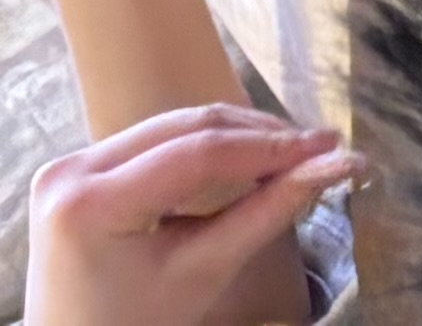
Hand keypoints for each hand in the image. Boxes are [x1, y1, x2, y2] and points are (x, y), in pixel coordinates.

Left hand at [20, 112, 350, 325]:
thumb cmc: (133, 325)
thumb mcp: (203, 272)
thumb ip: (269, 211)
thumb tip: (342, 163)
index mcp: (88, 205)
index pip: (198, 153)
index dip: (271, 146)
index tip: (331, 145)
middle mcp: (69, 171)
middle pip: (184, 129)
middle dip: (258, 135)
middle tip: (319, 148)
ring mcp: (67, 166)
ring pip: (173, 128)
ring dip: (235, 137)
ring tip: (288, 156)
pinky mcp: (75, 169)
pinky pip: (153, 142)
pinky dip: (202, 148)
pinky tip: (243, 161)